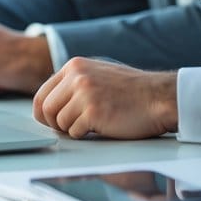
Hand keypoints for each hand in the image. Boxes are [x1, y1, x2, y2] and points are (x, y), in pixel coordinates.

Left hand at [33, 57, 177, 139]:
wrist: (158, 97)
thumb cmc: (131, 91)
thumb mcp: (98, 74)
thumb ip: (74, 83)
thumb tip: (49, 103)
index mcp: (75, 65)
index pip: (42, 94)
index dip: (44, 113)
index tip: (52, 121)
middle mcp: (77, 76)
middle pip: (45, 109)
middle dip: (55, 123)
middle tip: (71, 127)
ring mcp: (84, 93)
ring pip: (59, 122)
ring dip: (73, 129)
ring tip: (93, 123)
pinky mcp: (93, 112)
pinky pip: (74, 132)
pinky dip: (85, 134)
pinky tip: (102, 126)